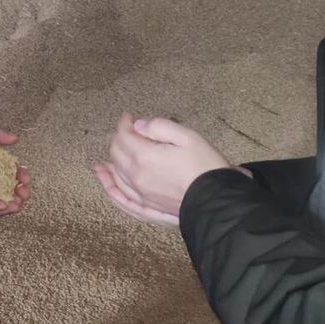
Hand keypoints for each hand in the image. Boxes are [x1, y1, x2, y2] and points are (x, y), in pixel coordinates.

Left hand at [100, 112, 229, 217]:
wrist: (218, 201)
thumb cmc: (205, 166)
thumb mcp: (187, 136)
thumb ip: (160, 127)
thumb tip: (139, 126)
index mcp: (144, 156)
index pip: (124, 136)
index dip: (124, 123)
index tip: (128, 117)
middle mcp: (136, 176)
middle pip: (117, 154)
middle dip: (118, 140)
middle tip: (125, 133)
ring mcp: (140, 194)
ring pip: (116, 176)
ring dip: (110, 163)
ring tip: (106, 156)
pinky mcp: (147, 207)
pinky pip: (122, 200)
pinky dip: (111, 190)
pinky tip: (106, 184)